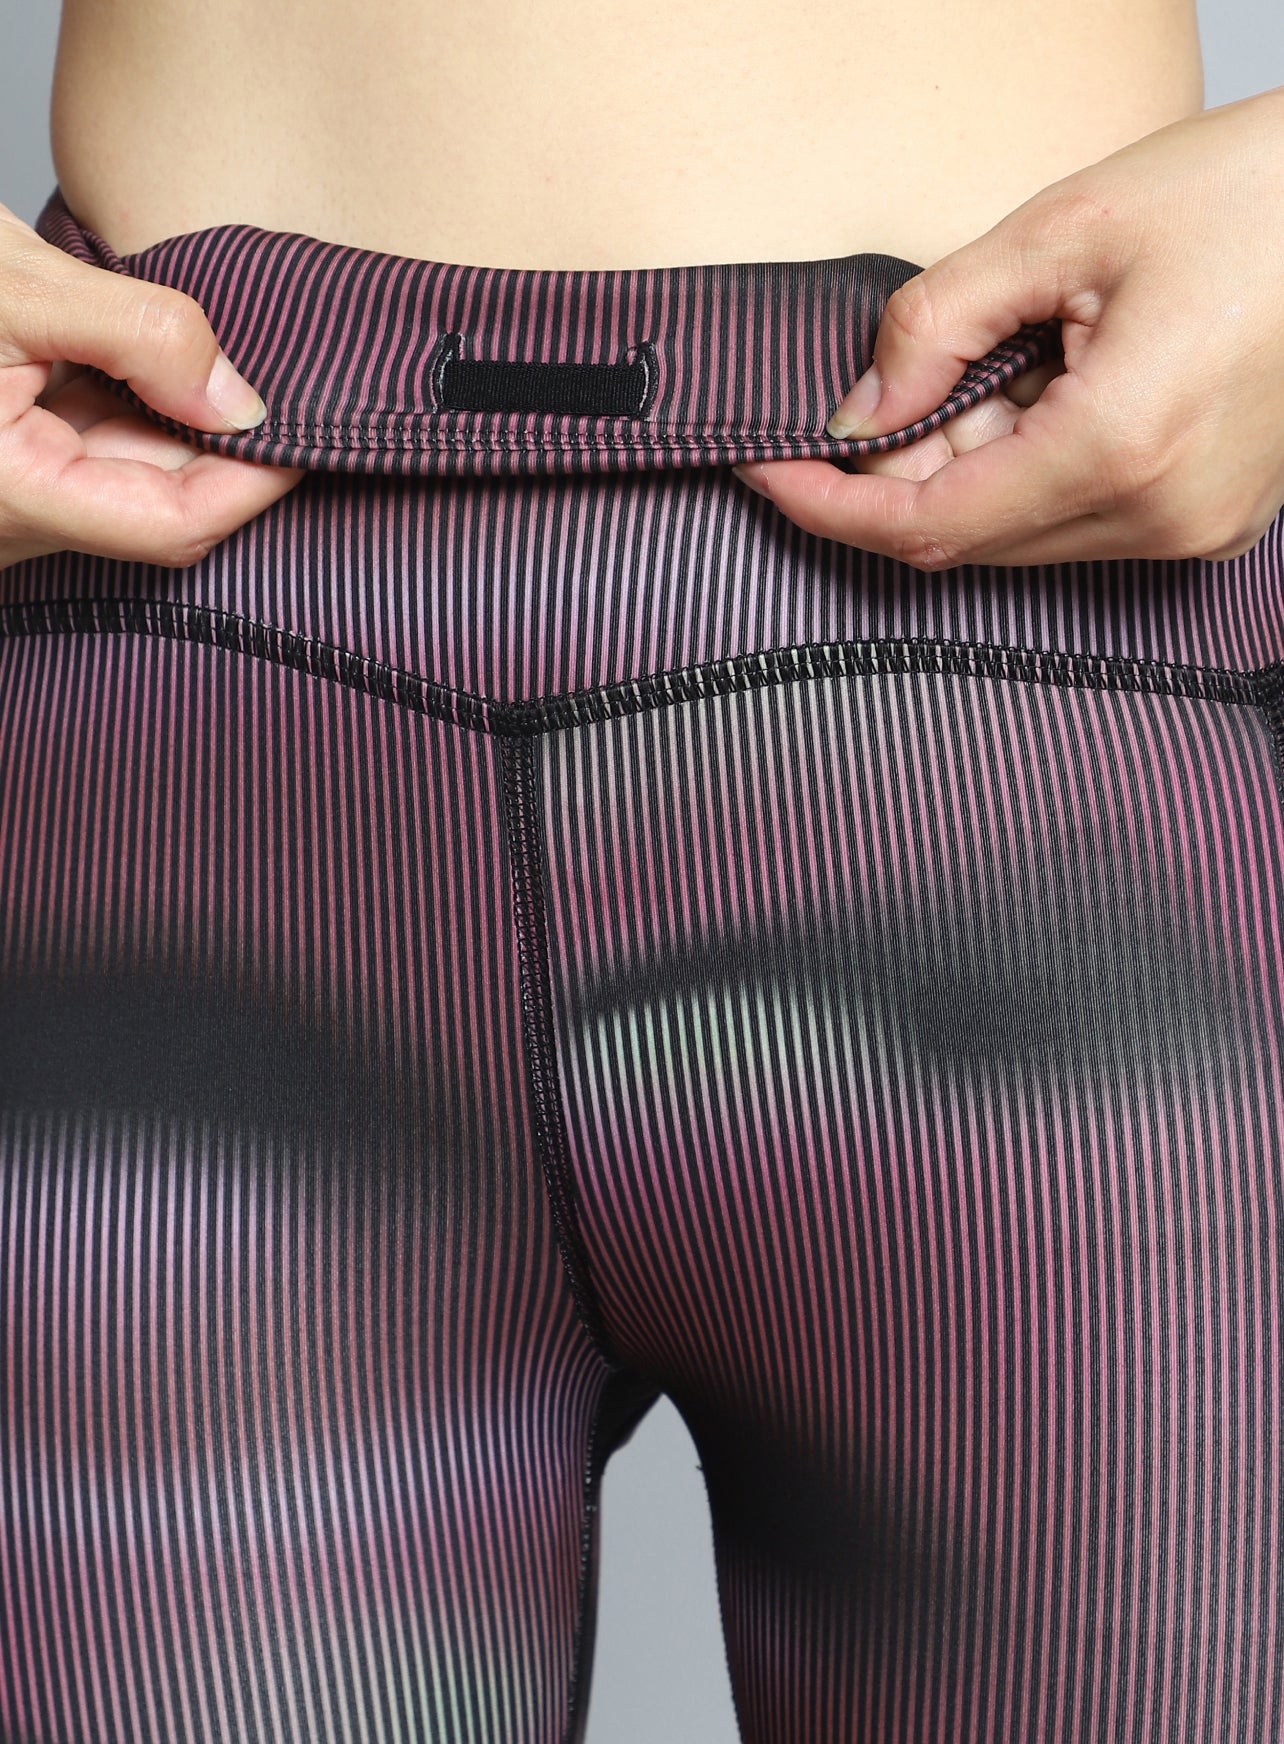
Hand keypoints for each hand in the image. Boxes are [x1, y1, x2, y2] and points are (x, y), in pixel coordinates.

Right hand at [0, 201, 303, 571]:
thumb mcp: (12, 286)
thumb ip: (137, 334)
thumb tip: (242, 399)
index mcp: (12, 494)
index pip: (177, 524)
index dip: (256, 481)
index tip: (314, 426)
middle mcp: (16, 522)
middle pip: (166, 508)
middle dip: (224, 446)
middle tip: (277, 373)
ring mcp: (17, 503)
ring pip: (136, 480)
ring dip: (177, 421)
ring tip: (200, 351)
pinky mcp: (16, 469)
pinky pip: (97, 454)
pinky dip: (136, 408)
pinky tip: (149, 358)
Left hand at [733, 86, 1283, 570]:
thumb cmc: (1252, 192)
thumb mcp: (1067, 228)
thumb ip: (937, 323)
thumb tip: (860, 408)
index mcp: (1121, 446)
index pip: (927, 525)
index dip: (829, 506)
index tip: (764, 469)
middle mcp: (1159, 516)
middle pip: (967, 539)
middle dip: (896, 476)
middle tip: (878, 389)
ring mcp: (1193, 528)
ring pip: (1019, 534)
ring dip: (965, 468)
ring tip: (991, 362)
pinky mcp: (1210, 518)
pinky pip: (1077, 522)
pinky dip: (1026, 470)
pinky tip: (1043, 388)